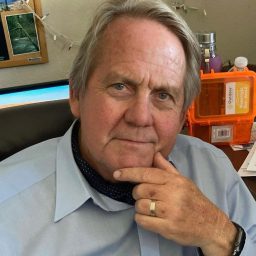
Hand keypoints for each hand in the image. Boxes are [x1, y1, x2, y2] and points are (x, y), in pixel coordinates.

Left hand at [113, 152, 236, 255]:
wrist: (211, 224)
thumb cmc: (194, 199)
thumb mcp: (183, 180)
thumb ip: (166, 167)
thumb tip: (154, 153)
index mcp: (174, 181)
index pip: (146, 173)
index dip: (129, 173)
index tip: (117, 174)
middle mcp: (172, 194)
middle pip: (140, 190)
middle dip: (137, 193)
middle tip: (145, 196)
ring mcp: (171, 212)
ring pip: (139, 206)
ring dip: (140, 207)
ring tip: (150, 208)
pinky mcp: (168, 228)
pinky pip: (142, 221)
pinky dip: (141, 219)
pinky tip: (150, 217)